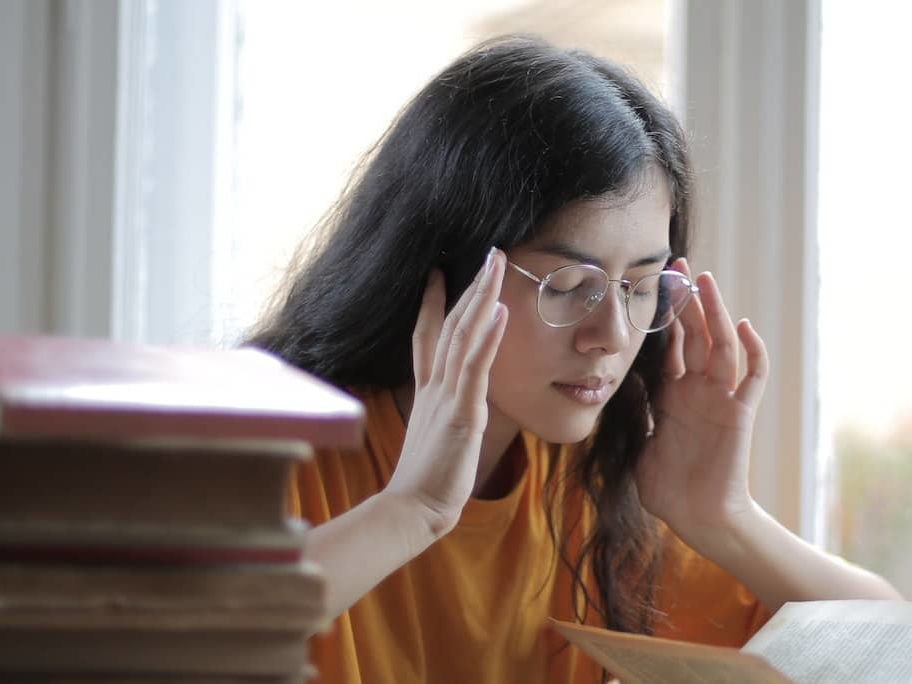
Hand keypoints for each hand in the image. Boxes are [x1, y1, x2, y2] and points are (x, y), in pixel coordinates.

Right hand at [383, 249, 507, 535]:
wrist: (412, 509)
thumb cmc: (428, 482)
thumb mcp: (436, 438)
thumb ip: (443, 417)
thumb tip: (453, 412)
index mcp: (428, 391)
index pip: (428, 337)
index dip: (433, 303)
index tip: (438, 273)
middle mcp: (435, 386)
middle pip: (451, 324)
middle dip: (471, 286)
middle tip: (488, 252)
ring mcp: (447, 396)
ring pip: (464, 335)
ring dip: (481, 297)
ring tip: (496, 264)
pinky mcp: (461, 413)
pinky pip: (475, 368)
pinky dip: (487, 337)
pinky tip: (499, 311)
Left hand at [635, 258, 768, 547]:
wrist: (697, 519)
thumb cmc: (668, 488)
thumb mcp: (637, 442)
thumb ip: (631, 411)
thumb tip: (611, 381)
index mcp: (673, 394)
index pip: (670, 343)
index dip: (664, 315)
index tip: (652, 283)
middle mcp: (699, 390)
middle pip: (697, 334)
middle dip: (689, 300)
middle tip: (680, 264)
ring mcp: (721, 399)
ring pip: (721, 346)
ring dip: (716, 313)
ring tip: (706, 281)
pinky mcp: (740, 415)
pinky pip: (753, 378)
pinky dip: (753, 351)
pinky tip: (744, 327)